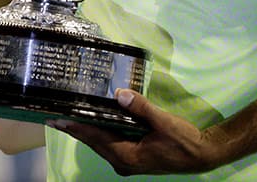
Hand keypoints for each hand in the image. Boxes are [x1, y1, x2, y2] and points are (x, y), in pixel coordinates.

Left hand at [47, 89, 220, 175]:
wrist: (201, 156)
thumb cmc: (183, 141)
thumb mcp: (163, 122)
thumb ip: (141, 107)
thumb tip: (119, 94)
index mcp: (127, 156)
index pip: (94, 138)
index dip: (75, 128)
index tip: (56, 119)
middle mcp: (123, 162)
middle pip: (93, 142)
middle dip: (75, 128)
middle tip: (55, 114)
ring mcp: (127, 161)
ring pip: (100, 144)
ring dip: (86, 130)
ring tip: (69, 115)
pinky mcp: (132, 157)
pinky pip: (110, 143)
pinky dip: (100, 132)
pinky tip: (94, 120)